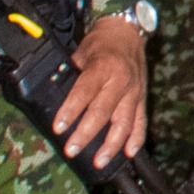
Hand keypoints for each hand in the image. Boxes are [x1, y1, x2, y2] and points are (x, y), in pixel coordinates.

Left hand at [54, 18, 147, 168]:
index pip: (84, 93)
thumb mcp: (81, 53)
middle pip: (102, 112)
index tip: (59, 127)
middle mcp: (121, 81)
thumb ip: (70, 75)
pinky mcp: (142, 98)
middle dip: (86, 134)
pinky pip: (141, 121)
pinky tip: (129, 153)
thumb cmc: (101, 43)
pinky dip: (136, 138)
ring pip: (124, 122)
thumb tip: (51, 95)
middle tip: (71, 150)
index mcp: (103, 68)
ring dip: (112, 144)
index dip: (70, 111)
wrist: (128, 32)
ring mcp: (134, 91)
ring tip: (100, 161)